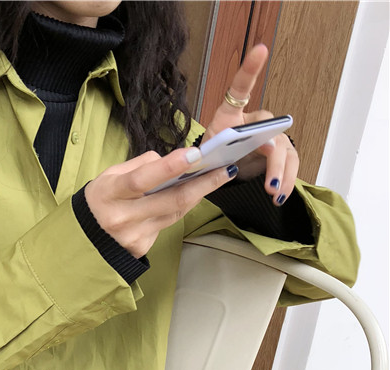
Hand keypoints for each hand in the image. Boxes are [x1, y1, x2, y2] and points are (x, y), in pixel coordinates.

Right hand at [85, 148, 237, 258]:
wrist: (84, 239)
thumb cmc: (99, 201)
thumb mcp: (109, 177)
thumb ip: (139, 167)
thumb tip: (170, 161)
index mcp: (110, 193)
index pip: (141, 180)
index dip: (168, 167)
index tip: (194, 155)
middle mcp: (122, 217)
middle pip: (169, 200)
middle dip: (201, 184)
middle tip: (225, 169)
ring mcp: (133, 236)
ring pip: (174, 212)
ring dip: (197, 194)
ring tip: (217, 177)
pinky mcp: (142, 248)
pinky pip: (166, 224)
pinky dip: (178, 209)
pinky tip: (189, 197)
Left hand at [203, 44, 298, 205]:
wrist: (219, 170)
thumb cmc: (210, 157)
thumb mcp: (206, 157)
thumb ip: (212, 155)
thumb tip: (228, 157)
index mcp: (230, 115)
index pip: (240, 88)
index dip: (250, 69)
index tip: (260, 49)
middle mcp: (256, 121)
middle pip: (271, 134)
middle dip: (273, 160)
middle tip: (269, 182)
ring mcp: (271, 137)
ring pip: (284, 152)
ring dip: (282, 175)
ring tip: (274, 193)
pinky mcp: (279, 153)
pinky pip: (288, 166)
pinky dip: (285, 182)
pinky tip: (279, 196)